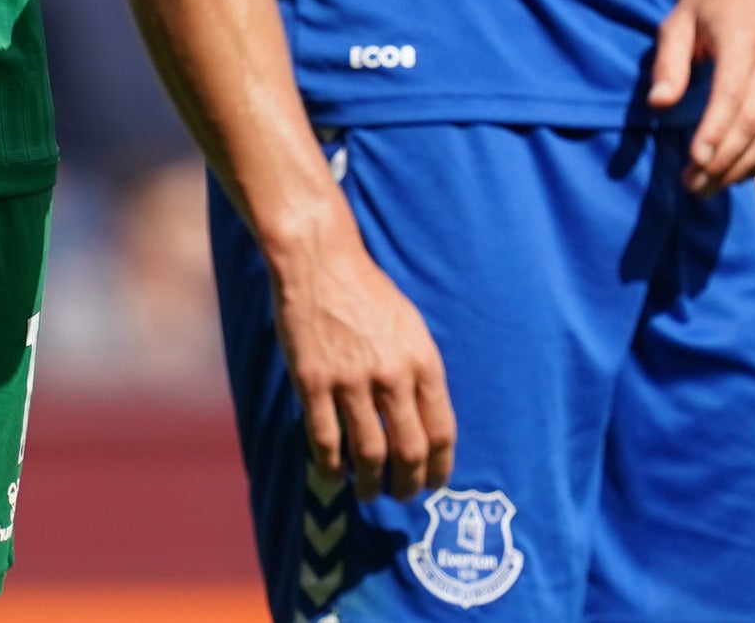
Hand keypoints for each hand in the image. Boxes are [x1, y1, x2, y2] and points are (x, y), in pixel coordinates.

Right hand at [267, 217, 451, 498]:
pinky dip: (330, 464)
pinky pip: (324, 438)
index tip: (434, 485)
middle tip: (400, 495)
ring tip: (367, 492)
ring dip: (369, 482)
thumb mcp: (411, 328)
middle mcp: (393, 377)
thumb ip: (420, 372)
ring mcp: (351, 381)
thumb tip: (424, 420)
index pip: (441, 433)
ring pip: (368, 453)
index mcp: (423, 363)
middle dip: (408, 484)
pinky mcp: (313, 380)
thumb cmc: (367, 291)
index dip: (439, 468)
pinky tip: (332, 472)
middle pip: (409, 451)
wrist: (318, 259)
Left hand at [648, 0, 754, 190]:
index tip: (695, 160)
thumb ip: (668, 64)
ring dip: (743, 167)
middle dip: (724, 160)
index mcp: (744, 41)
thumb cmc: (706, 4)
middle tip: (692, 184)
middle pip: (754, 123)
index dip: (716, 132)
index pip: (733, 97)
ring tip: (708, 185)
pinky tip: (739, 173)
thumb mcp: (676, 22)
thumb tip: (658, 105)